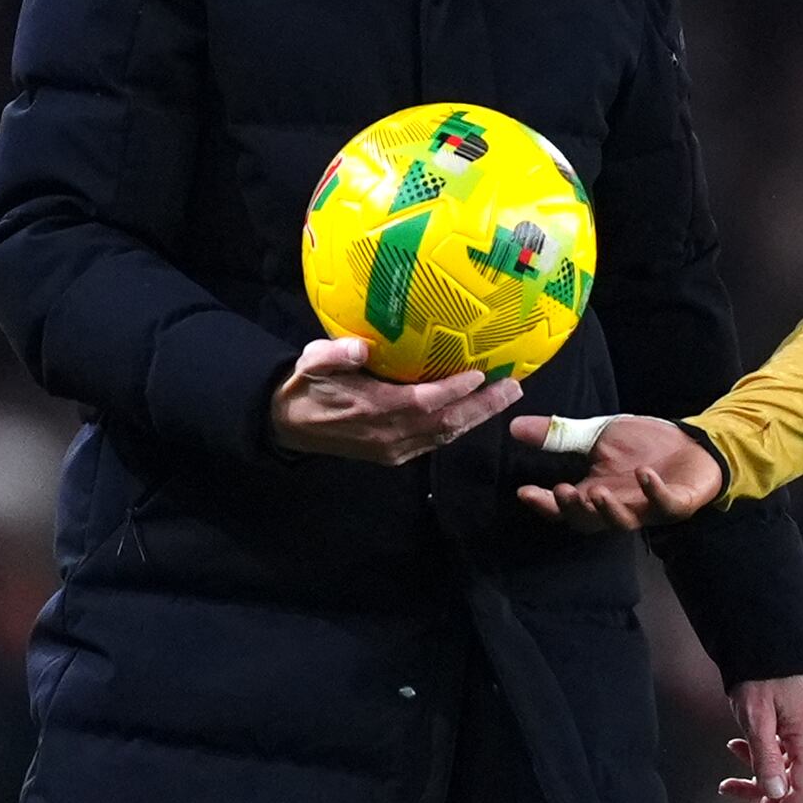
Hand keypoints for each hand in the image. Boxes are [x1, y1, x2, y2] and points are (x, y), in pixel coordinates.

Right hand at [270, 336, 520, 464]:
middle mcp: (389, 435)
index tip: (481, 374)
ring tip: (506, 397)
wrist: (289, 425)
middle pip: (447, 423)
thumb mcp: (311, 363)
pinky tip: (476, 412)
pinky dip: (459, 428)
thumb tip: (358, 346)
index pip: (424, 402)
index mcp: (373, 410)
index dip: (454, 391)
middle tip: (514, 387)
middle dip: (483, 407)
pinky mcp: (394, 455)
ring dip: (477, 418)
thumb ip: (334, 355)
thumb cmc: (305, 386)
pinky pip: (434, 443)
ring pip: (446, 437)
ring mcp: (394, 449)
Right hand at [509, 411, 728, 529]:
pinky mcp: (677, 503)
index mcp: (594, 493)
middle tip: (562, 492)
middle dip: (574, 509)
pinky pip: (666, 505)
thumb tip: (514, 426)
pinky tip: (644, 474)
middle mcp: (618, 506)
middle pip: (589, 522)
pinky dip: (654, 492)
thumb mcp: (597, 435)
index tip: (524, 491)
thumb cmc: (643, 445)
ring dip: (609, 510)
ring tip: (596, 491)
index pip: (563, 507)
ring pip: (624, 522)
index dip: (544, 504)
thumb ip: (560, 436)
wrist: (690, 444)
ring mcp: (647, 508)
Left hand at [722, 675, 802, 802]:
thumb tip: (776, 796)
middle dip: (762, 802)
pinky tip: (735, 749)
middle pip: (793, 786)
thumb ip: (766, 758)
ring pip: (785, 772)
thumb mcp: (757, 718)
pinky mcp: (798, 726)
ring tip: (726, 787)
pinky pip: (782, 754)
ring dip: (756, 782)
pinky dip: (759, 759)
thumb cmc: (760, 674)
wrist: (766, 641)